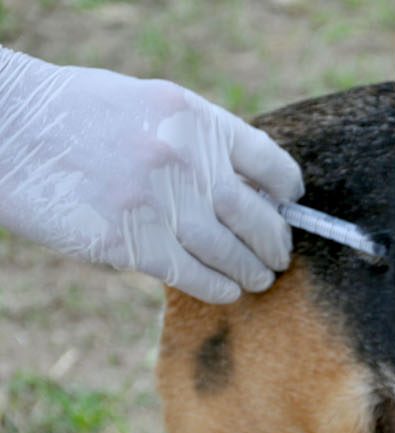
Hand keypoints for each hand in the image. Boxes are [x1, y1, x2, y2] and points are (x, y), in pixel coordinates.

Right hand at [0, 50, 302, 303]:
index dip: (286, 190)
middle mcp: (183, 159)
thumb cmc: (77, 115)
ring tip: (258, 278)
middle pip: (256, 215)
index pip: (268, 161)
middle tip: (280, 256)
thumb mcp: (149, 105)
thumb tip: (245, 191)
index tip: (289, 204)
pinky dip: (216, 286)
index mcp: (194, 118)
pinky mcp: (126, 242)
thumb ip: (198, 141)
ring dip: (251, 270)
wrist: (5, 127)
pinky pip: (190, 275)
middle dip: (276, 241)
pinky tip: (226, 290)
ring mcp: (156, 203)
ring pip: (228, 252)